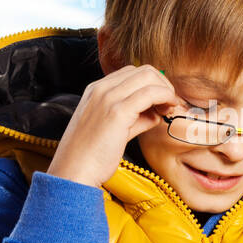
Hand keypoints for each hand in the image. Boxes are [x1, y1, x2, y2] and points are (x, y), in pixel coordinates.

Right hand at [48, 65, 179, 188]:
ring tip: (169, 109)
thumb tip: (154, 114)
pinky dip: (165, 98)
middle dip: (162, 84)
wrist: (73, 172)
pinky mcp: (117, 112)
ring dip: (166, 91)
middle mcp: (101, 89)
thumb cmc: (90, 156)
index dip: (152, 84)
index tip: (161, 102)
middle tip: (169, 105)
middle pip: (143, 70)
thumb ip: (134, 118)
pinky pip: (151, 93)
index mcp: (96, 90)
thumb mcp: (112, 130)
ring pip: (149, 77)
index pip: (132, 73)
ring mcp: (108, 98)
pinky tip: (166, 112)